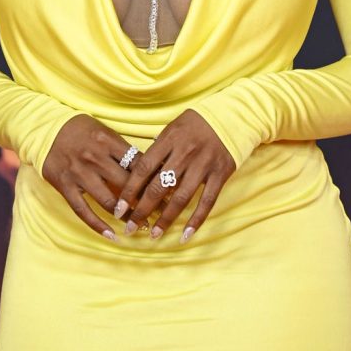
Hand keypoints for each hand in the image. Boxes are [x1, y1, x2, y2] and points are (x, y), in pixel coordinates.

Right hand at [41, 114, 150, 240]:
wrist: (46, 128)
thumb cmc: (80, 129)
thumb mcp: (104, 131)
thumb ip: (123, 149)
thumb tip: (150, 166)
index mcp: (108, 141)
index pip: (138, 163)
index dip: (155, 178)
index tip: (169, 190)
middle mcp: (95, 158)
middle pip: (127, 184)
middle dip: (147, 201)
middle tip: (162, 213)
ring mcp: (80, 174)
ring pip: (108, 201)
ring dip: (127, 216)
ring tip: (142, 226)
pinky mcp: (65, 186)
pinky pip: (83, 211)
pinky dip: (98, 225)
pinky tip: (112, 236)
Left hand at [111, 109, 235, 242]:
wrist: (231, 115)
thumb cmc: (195, 123)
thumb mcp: (172, 128)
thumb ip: (158, 151)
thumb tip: (140, 177)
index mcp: (169, 139)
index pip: (143, 169)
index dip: (129, 191)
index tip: (119, 209)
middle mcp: (185, 153)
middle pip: (159, 187)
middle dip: (142, 210)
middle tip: (130, 227)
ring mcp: (204, 164)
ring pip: (181, 198)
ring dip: (166, 219)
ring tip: (154, 235)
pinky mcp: (220, 174)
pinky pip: (207, 201)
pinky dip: (196, 220)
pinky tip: (185, 235)